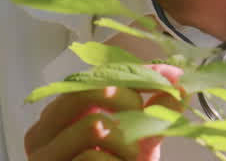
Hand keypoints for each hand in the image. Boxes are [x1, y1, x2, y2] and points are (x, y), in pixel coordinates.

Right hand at [24, 64, 183, 160]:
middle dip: (129, 102)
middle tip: (144, 125)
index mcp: (61, 113)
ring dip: (127, 144)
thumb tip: (182, 84)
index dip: (137, 74)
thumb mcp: (134, 141)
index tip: (173, 77)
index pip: (98, 76)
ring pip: (94, 125)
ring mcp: (44, 154)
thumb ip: (153, 114)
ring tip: (131, 160)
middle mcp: (44, 130)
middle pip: (89, 91)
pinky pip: (91, 158)